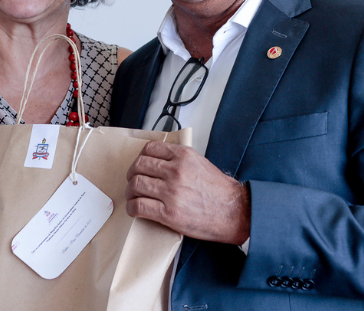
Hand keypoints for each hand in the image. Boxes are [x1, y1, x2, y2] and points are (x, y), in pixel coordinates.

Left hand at [125, 141, 249, 243]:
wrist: (233, 211)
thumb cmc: (219, 191)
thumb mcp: (200, 162)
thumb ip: (180, 159)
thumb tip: (160, 161)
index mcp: (183, 156)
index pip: (150, 149)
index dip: (140, 157)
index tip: (139, 165)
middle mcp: (176, 171)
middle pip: (139, 166)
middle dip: (131, 174)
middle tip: (132, 181)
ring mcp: (171, 192)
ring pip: (136, 185)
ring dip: (130, 192)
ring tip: (133, 196)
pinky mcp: (168, 213)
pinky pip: (139, 206)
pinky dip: (132, 208)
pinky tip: (135, 210)